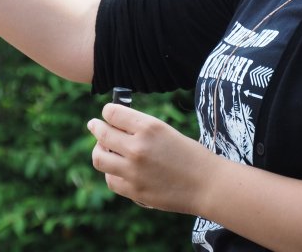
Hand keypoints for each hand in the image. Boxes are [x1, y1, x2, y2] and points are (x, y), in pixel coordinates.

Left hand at [88, 103, 212, 213]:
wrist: (207, 184)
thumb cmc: (190, 154)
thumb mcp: (165, 131)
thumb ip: (140, 128)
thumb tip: (114, 124)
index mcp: (148, 127)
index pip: (112, 113)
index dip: (107, 112)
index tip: (106, 113)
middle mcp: (137, 147)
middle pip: (102, 133)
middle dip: (96, 127)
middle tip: (94, 125)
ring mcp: (133, 171)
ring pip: (99, 158)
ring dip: (99, 151)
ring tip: (103, 149)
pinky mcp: (134, 190)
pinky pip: (110, 179)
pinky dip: (111, 173)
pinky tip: (118, 169)